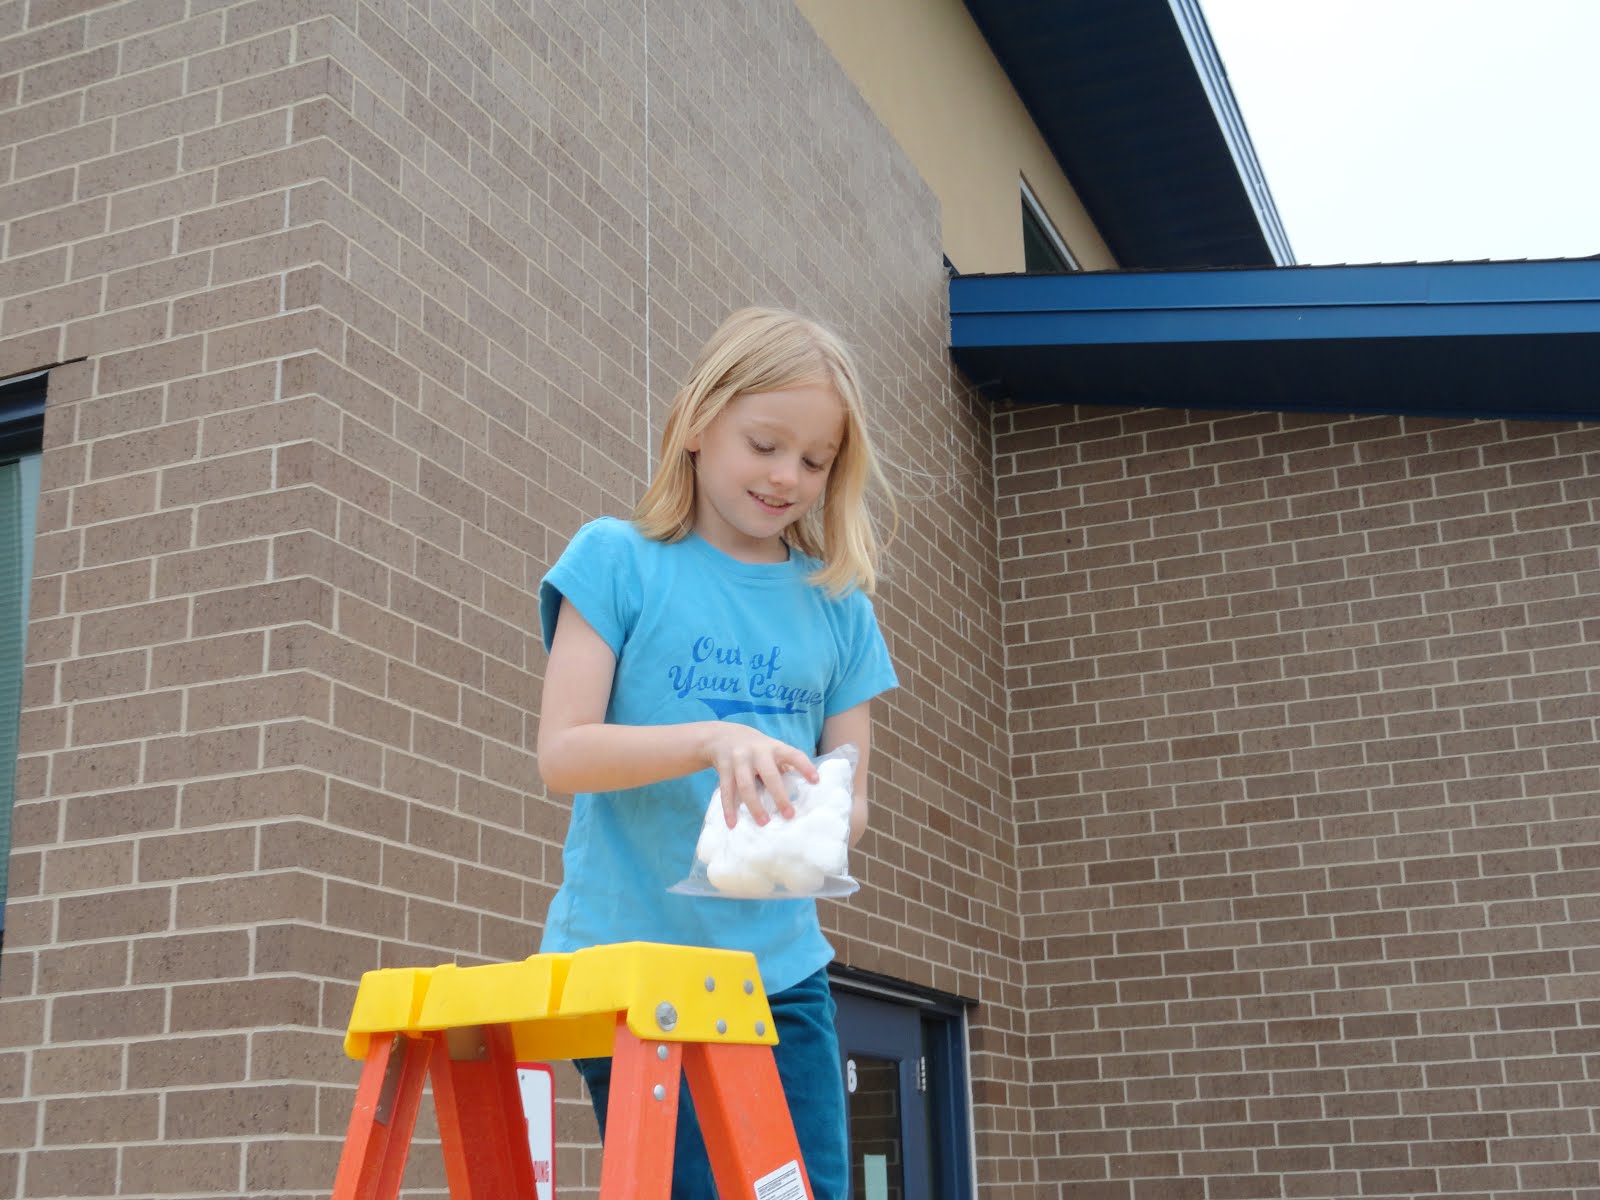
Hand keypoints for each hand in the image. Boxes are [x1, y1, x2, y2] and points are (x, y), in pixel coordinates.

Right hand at [701, 725, 817, 828]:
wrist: (723, 736)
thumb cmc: (757, 750)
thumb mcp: (772, 751)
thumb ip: (785, 767)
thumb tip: (804, 792)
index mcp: (774, 748)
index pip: (793, 755)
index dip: (805, 766)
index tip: (816, 781)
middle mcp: (757, 752)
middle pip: (769, 774)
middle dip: (779, 795)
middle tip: (789, 815)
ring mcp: (739, 759)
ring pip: (746, 785)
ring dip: (754, 805)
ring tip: (764, 823)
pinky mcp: (724, 768)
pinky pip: (726, 791)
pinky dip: (729, 809)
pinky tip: (733, 823)